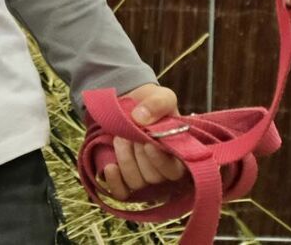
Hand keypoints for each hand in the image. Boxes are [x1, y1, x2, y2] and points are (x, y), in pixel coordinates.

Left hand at [101, 83, 186, 200]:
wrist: (130, 106)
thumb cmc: (152, 105)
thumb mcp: (161, 97)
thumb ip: (157, 103)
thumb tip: (140, 118)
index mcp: (180, 154)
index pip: (175, 172)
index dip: (161, 161)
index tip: (148, 143)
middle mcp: (163, 171)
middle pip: (154, 178)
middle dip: (139, 154)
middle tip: (131, 133)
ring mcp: (144, 177)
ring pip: (136, 183)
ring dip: (126, 160)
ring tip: (120, 138)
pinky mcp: (125, 181)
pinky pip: (121, 193)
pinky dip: (114, 181)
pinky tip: (110, 166)